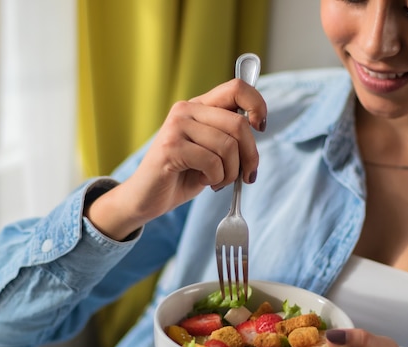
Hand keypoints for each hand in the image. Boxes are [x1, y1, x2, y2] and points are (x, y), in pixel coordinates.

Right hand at [86, 78, 266, 239]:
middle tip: (247, 176)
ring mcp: (176, 126)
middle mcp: (186, 109)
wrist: (147, 198)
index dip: (257, 105)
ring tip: (219, 181)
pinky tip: (205, 181)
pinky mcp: (170, 147)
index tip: (260, 127)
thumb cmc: (183, 175)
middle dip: (250, 155)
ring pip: (228, 145)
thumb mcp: (213, 151)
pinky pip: (212, 162)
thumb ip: (230, 136)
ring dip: (231, 172)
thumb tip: (257, 127)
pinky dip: (216, 178)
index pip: (237, 88)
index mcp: (199, 106)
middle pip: (238, 123)